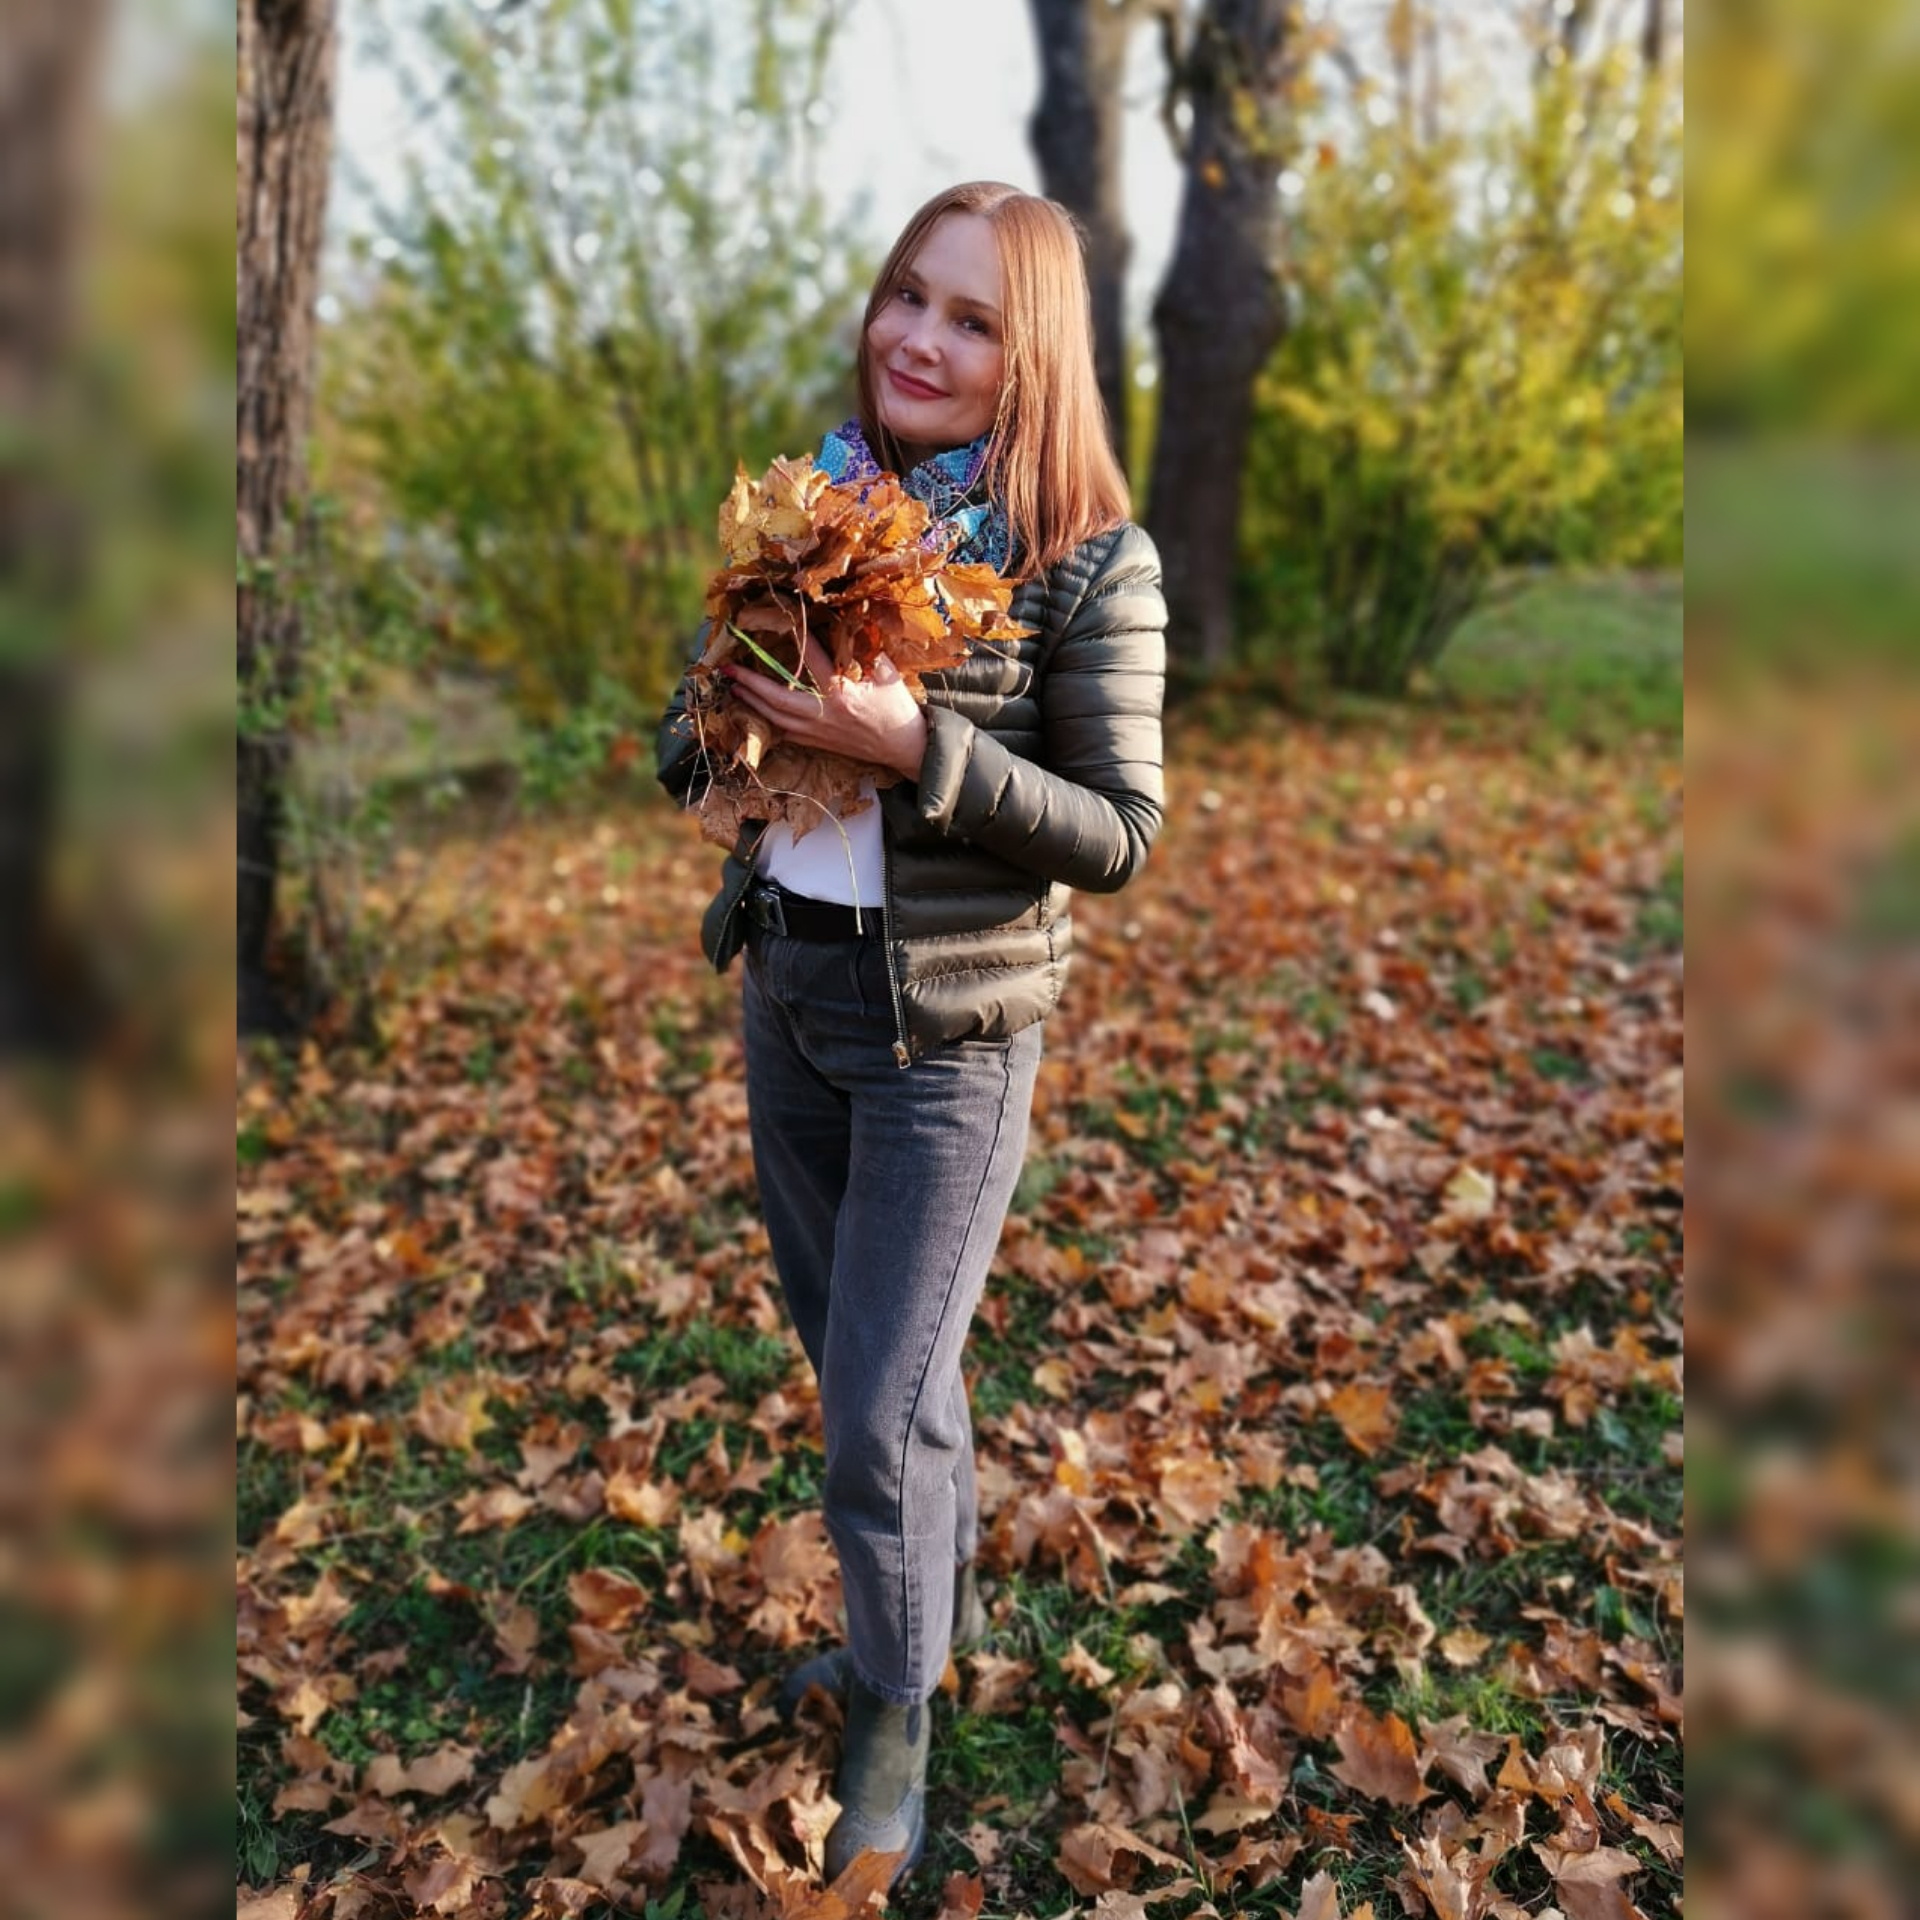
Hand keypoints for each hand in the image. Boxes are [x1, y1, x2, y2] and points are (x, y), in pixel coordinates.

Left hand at [721, 634, 928, 779]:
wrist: (904, 747)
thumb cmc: (897, 708)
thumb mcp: (887, 673)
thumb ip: (866, 650)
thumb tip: (851, 622)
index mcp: (842, 692)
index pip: (812, 659)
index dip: (798, 637)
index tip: (781, 621)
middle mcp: (824, 713)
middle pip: (777, 698)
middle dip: (750, 681)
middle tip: (727, 667)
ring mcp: (818, 731)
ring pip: (776, 718)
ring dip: (752, 702)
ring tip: (734, 686)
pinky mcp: (818, 743)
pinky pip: (785, 734)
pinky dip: (768, 722)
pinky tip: (756, 712)